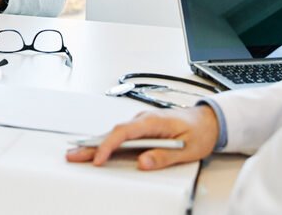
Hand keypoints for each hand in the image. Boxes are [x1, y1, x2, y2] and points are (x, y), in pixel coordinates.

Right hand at [65, 106, 219, 169]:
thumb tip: (143, 162)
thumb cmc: (199, 131)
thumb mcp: (187, 149)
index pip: (124, 132)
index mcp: (153, 121)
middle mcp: (144, 118)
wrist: (209, 119)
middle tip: (73, 154)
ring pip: (114, 133)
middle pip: (113, 132)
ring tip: (78, 154)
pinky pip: (120, 135)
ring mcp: (142, 122)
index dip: (108, 146)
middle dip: (92, 144)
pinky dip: (106, 142)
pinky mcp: (142, 127)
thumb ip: (164, 156)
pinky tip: (96, 149)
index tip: (98, 159)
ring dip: (97, 144)